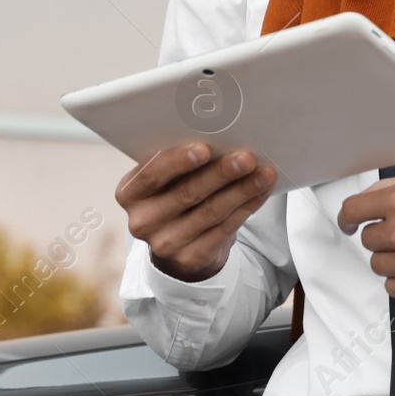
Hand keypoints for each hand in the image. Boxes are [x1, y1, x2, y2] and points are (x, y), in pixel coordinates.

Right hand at [114, 142, 276, 282]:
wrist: (177, 242)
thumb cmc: (174, 194)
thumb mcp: (166, 178)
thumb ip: (180, 161)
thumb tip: (222, 137)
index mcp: (130, 193)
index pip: (151, 174)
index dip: (178, 161)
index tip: (204, 148)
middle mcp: (142, 221)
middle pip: (186, 193)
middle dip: (220, 173)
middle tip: (246, 157)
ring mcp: (164, 244)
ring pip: (210, 212)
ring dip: (242, 190)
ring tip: (264, 173)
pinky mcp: (189, 258)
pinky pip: (224, 229)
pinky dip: (247, 207)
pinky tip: (261, 191)